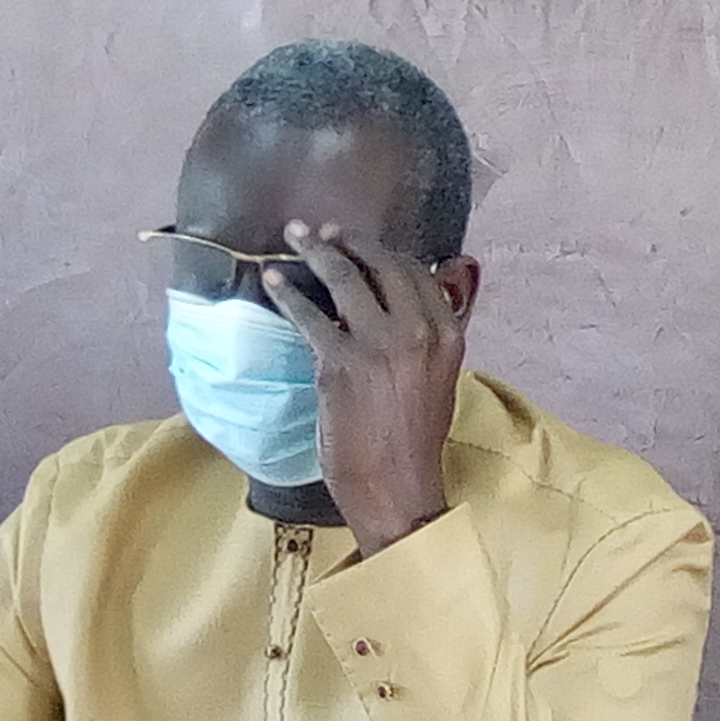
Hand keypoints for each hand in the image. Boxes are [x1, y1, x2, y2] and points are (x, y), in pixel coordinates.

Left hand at [261, 222, 467, 556]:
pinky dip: (286, 292)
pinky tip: (271, 281)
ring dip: (316, 252)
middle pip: (383, 265)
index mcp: (448, 336)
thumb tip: (403, 314)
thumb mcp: (437, 383)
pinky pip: (308, 314)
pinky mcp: (340, 364)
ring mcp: (379, 345)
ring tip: (295, 238)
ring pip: (345, 279)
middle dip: (349, 241)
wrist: (397, 488)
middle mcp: (418, 332)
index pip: (418, 273)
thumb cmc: (414, 443)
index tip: (361, 244)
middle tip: (324, 232)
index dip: (386, 252)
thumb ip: (425, 343)